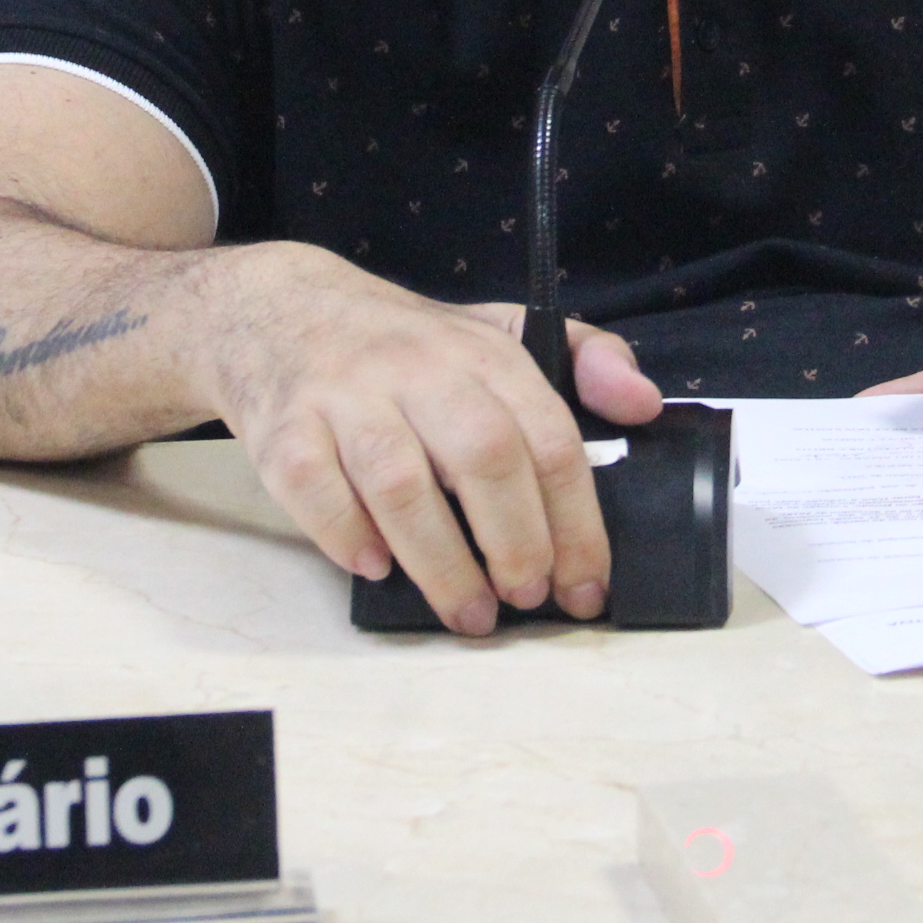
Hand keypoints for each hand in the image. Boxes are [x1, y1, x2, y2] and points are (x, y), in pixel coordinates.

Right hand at [202, 245, 662, 634]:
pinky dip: (347, 536)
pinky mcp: (282, 426)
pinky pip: (314, 488)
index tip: (588, 586)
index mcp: (483, 353)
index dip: (576, 522)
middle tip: (526, 599)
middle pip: (482, 455)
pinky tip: (376, 568)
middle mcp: (417, 368)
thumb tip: (643, 405)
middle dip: (516, 540)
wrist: (279, 310)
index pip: (548, 437)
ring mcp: (345, 396)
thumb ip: (582, 360)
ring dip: (440, 561)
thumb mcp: (498, 331)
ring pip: (399, 482)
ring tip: (467, 612)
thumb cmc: (405, 346)